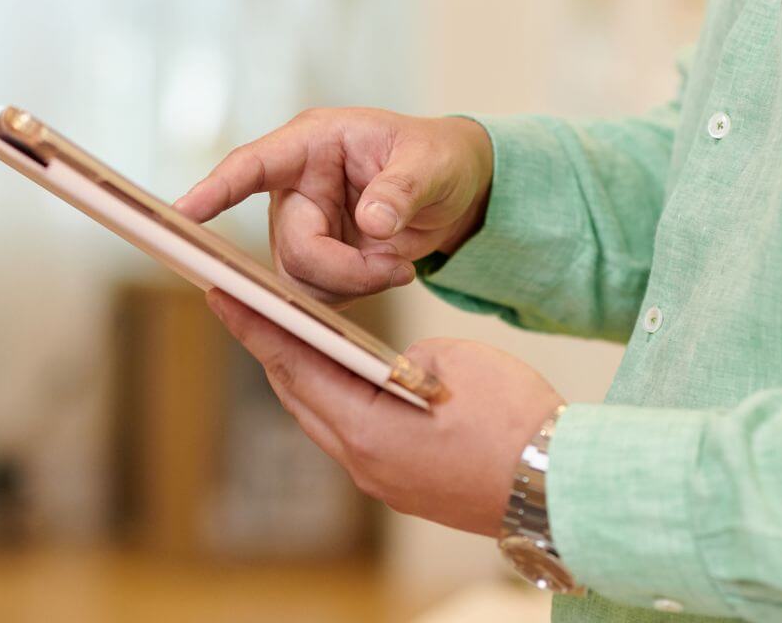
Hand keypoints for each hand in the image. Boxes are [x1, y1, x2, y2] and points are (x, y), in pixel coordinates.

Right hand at [174, 108, 493, 304]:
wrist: (456, 191)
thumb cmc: (439, 159)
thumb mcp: (431, 165)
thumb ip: (402, 189)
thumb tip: (372, 220)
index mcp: (313, 144)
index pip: (253, 165)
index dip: (217, 190)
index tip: (183, 213)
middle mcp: (296, 187)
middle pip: (292, 248)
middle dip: (343, 270)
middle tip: (399, 269)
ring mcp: (301, 227)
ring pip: (298, 282)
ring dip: (352, 285)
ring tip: (400, 264)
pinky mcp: (314, 262)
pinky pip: (317, 298)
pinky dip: (356, 294)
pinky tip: (389, 271)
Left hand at [205, 289, 564, 536]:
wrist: (562, 485)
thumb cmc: (515, 420)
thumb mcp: (451, 360)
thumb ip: (398, 358)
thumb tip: (384, 368)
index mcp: (365, 428)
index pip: (292, 366)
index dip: (253, 326)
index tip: (219, 294)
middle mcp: (363, 463)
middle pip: (299, 396)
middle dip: (272, 348)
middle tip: (246, 307)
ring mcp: (383, 481)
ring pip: (325, 419)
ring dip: (306, 377)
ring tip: (289, 336)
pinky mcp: (404, 487)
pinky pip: (355, 437)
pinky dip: (340, 402)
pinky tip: (345, 379)